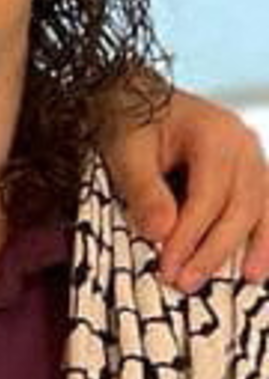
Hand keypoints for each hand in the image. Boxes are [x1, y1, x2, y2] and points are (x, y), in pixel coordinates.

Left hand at [102, 85, 268, 289]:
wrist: (134, 95)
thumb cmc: (127, 121)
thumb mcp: (124, 151)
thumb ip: (143, 190)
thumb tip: (161, 233)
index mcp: (214, 133)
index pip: (208, 195)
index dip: (190, 236)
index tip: (169, 267)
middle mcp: (242, 143)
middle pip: (240, 205)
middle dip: (215, 249)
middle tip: (187, 283)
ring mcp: (251, 155)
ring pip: (262, 205)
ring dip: (257, 244)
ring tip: (249, 278)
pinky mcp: (249, 169)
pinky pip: (264, 202)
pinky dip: (266, 231)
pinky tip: (261, 259)